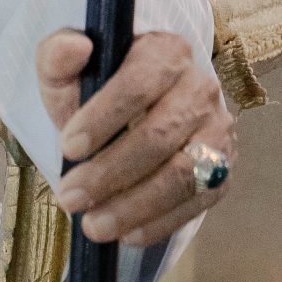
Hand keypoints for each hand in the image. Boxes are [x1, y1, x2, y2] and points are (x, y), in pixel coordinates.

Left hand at [37, 28, 234, 247]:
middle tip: (71, 198)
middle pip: (161, 134)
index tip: (68, 147)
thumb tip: (73, 46)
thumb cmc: (96, 94)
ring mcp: (217, 131)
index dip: (104, 116)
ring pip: (184, 174)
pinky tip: (127, 234)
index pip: (140, 81)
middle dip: (111, 172)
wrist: (129, 117)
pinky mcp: (222, 170)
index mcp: (165, 52)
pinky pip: (198, 201)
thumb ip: (59, 59)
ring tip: (94, 226)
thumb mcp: (69, 73)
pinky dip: (161, 222)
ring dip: (135, 205)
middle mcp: (200, 88)